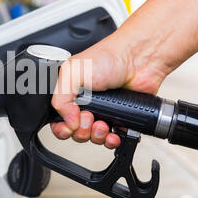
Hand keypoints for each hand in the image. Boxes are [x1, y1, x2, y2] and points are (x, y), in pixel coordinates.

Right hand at [51, 33, 166, 148]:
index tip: (69, 125)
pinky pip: (112, 139)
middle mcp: (85, 104)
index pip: (58, 120)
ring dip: (96, 136)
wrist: (138, 60)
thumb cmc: (108, 58)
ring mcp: (103, 112)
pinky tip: (113, 133)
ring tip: (103, 124)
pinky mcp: (120, 119)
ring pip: (93, 138)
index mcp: (70, 94)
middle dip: (81, 131)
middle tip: (89, 117)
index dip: (62, 127)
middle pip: (75, 132)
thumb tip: (67, 121)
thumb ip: (60, 98)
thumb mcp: (72, 72)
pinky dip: (111, 140)